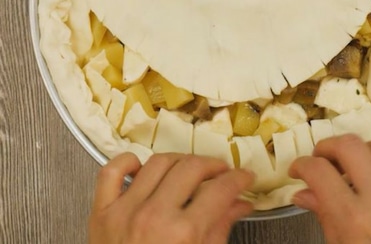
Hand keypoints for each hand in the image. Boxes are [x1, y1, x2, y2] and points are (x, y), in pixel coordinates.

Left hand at [89, 152, 253, 243]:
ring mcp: (124, 211)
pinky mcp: (100, 212)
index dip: (239, 178)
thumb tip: (242, 202)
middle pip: (191, 167)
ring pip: (158, 161)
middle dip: (213, 165)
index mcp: (184, 234)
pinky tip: (143, 167)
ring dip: (180, 160)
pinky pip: (112, 171)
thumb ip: (221, 228)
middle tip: (221, 173)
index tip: (245, 176)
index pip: (220, 189)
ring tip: (189, 170)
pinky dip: (127, 161)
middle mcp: (154, 216)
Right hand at [289, 134, 370, 243]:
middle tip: (321, 161)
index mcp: (354, 221)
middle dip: (328, 147)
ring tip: (349, 169)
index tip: (298, 170)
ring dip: (357, 153)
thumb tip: (303, 193)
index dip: (301, 165)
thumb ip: (324, 217)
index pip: (319, 171)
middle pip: (349, 145)